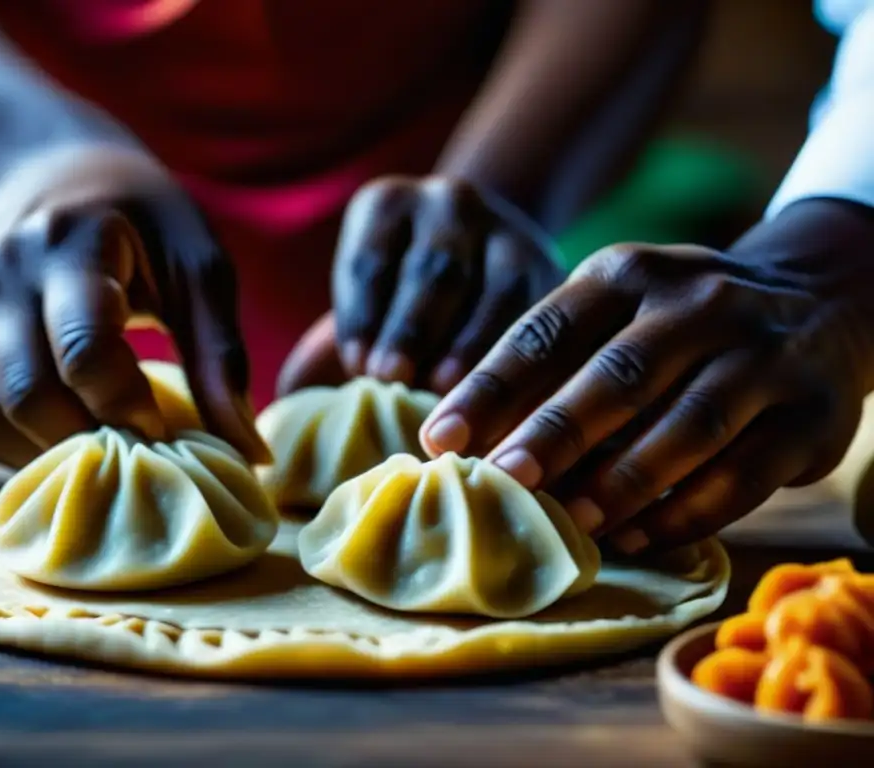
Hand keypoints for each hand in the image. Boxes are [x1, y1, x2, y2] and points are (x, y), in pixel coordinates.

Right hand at [0, 142, 268, 466]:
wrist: (49, 166)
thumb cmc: (144, 221)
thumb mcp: (198, 266)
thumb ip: (221, 356)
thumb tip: (248, 450)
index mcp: (71, 246)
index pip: (84, 350)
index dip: (127, 406)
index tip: (165, 428)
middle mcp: (4, 277)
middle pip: (30, 396)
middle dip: (90, 441)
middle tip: (138, 451)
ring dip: (51, 453)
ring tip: (106, 449)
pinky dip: (15, 449)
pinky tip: (65, 440)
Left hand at [278, 176, 563, 395]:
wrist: (478, 262)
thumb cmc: (394, 308)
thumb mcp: (358, 311)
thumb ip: (321, 355)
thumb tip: (287, 407)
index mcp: (385, 205)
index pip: (369, 261)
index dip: (362, 315)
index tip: (358, 369)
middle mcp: (448, 203)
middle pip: (433, 270)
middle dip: (412, 328)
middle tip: (395, 379)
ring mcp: (507, 231)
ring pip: (493, 290)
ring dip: (470, 346)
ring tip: (448, 392)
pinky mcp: (552, 270)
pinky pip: (537, 315)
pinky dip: (517, 359)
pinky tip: (501, 399)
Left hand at [420, 199, 873, 553]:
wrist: (820, 299)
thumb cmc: (678, 322)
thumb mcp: (616, 310)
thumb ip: (551, 363)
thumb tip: (465, 436)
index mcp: (629, 274)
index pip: (548, 329)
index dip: (490, 387)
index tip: (439, 438)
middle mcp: (699, 304)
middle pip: (619, 376)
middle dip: (555, 434)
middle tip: (502, 481)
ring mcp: (763, 357)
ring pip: (686, 427)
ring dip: (621, 482)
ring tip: (570, 522)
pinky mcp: (811, 415)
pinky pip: (743, 476)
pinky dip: (684, 512)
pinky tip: (635, 536)